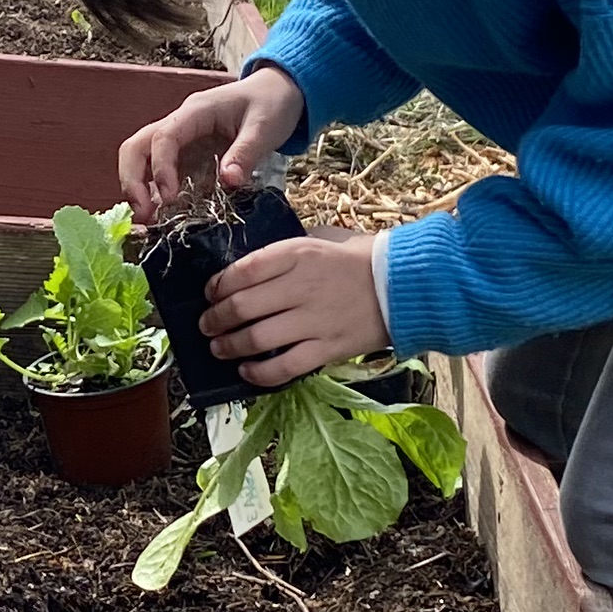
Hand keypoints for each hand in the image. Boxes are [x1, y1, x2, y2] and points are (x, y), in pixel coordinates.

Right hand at [121, 66, 303, 222]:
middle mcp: (179, 125)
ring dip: (138, 189)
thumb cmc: (271, 104)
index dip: (160, 169)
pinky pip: (161, 173)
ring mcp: (181, 141)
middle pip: (136, 147)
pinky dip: (155, 194)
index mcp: (196, 112)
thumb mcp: (265, 127)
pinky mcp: (187, 156)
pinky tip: (162, 217)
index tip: (168, 198)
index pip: (163, 137)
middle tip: (143, 214)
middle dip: (132, 181)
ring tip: (147, 221)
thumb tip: (228, 181)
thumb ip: (246, 153)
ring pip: (141, 160)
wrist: (277, 93)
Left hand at [201, 233, 385, 390]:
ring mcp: (314, 321)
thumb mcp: (321, 238)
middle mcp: (301, 287)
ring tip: (219, 348)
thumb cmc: (360, 258)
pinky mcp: (327, 349)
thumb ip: (286, 251)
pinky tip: (247, 371)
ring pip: (256, 339)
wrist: (405, 285)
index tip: (210, 293)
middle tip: (207, 325)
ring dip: (229, 346)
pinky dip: (258, 373)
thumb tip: (250, 266)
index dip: (218, 285)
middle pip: (241, 307)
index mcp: (297, 254)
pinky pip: (284, 367)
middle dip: (215, 319)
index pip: (242, 271)